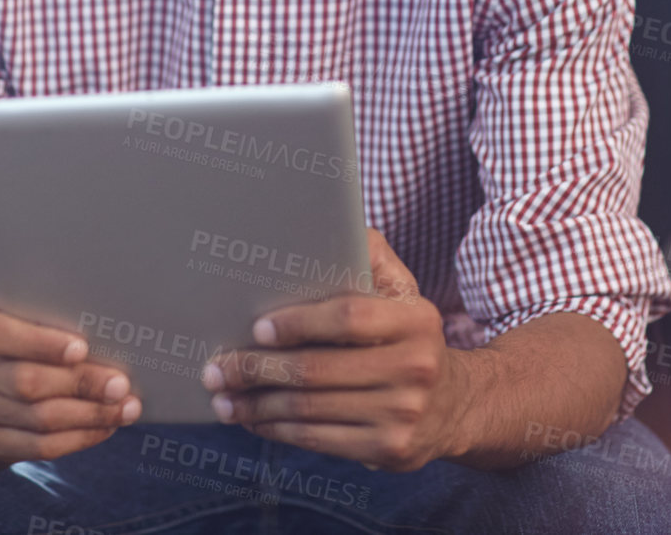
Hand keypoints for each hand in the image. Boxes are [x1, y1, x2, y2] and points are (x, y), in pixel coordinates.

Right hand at [0, 290, 141, 464]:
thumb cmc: (21, 329)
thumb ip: (54, 312)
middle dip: (81, 384)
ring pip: (37, 418)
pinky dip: (79, 437)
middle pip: (25, 381)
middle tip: (121, 384)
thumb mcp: (26, 309)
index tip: (82, 348)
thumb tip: (111, 327)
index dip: (39, 343)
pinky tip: (106, 426)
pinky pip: (38, 447)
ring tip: (125, 407)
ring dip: (89, 415)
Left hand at [200, 228, 474, 471]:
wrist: (454, 404)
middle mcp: (415, 367)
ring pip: (311, 410)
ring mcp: (404, 413)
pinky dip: (278, 430)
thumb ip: (370, 255)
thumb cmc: (406, 336)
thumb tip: (330, 220)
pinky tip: (254, 419)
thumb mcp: (401, 290)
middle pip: (318, 370)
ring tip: (223, 398)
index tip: (255, 329)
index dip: (297, 323)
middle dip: (257, 370)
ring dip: (257, 405)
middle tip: (216, 369)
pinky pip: (319, 440)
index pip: (348, 318)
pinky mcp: (390, 450)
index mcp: (416, 319)